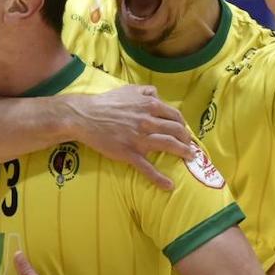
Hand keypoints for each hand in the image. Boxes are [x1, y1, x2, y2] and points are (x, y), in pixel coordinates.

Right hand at [66, 85, 194, 190]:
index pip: (175, 115)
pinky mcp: (129, 153)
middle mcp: (148, 121)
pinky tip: (169, 185)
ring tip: (189, 157)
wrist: (84, 117)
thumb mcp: (128, 89)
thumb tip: (157, 95)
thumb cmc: (106, 103)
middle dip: (187, 139)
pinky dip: (159, 178)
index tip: (184, 130)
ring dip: (183, 152)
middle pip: (177, 130)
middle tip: (189, 145)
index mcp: (149, 105)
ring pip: (169, 145)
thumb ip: (146, 91)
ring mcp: (139, 138)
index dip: (183, 124)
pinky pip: (147, 167)